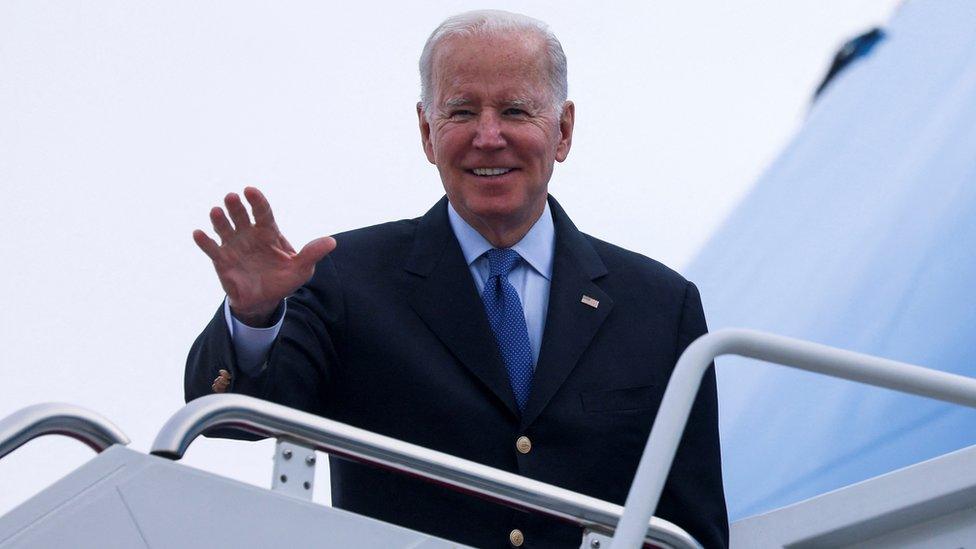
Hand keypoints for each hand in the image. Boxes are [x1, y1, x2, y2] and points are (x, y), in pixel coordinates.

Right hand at [193, 187, 335, 325]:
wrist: (265, 300)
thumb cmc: (283, 280)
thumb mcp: (301, 269)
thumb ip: (312, 254)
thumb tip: (331, 242)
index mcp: (268, 232)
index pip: (262, 212)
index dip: (257, 201)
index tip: (250, 191)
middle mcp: (248, 234)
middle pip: (241, 216)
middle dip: (236, 206)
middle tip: (232, 197)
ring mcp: (234, 246)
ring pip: (224, 228)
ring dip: (219, 220)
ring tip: (216, 211)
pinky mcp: (221, 260)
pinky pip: (211, 249)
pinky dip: (204, 241)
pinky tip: (198, 233)